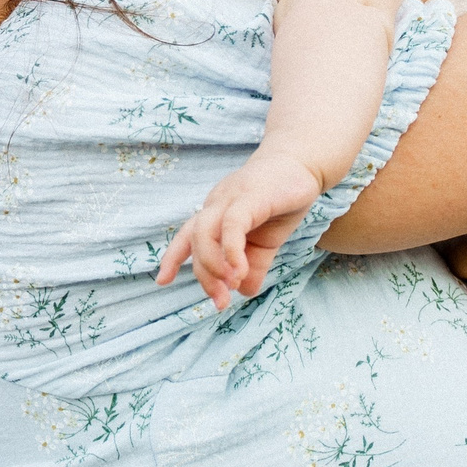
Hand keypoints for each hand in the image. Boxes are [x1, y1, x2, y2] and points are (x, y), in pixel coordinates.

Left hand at [158, 150, 323, 309]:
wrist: (304, 164)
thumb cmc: (281, 200)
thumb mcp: (267, 241)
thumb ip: (254, 265)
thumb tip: (244, 291)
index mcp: (216, 214)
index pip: (186, 237)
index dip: (172, 258)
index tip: (162, 281)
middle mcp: (216, 204)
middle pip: (194, 241)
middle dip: (204, 275)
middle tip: (221, 301)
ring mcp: (230, 198)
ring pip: (204, 232)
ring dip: (212, 265)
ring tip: (230, 285)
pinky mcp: (250, 196)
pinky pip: (231, 223)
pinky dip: (230, 250)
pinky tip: (239, 270)